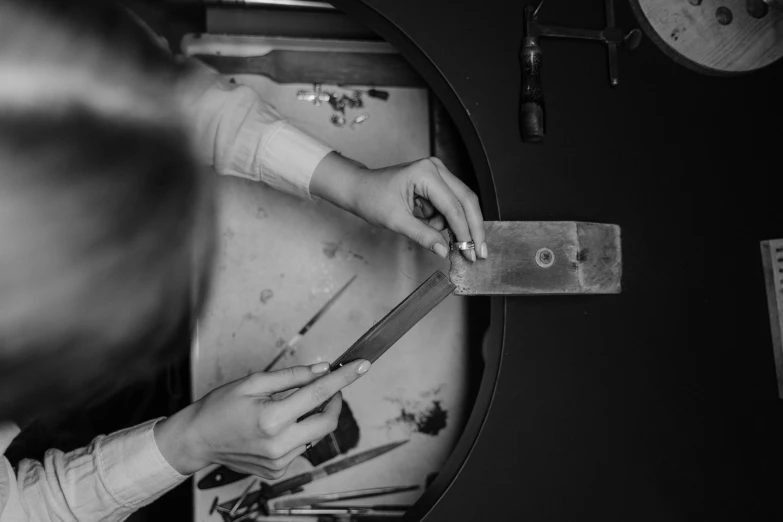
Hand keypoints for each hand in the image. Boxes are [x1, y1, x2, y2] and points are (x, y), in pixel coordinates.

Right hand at [154, 359, 370, 477]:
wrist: (197, 440)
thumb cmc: (219, 409)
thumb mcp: (253, 382)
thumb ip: (292, 377)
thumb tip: (321, 370)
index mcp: (272, 419)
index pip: (319, 393)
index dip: (343, 378)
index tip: (360, 366)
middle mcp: (278, 445)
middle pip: (328, 421)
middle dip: (336, 401)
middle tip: (330, 387)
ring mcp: (279, 462)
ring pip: (315, 435)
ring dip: (313, 416)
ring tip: (291, 405)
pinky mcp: (277, 471)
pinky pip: (301, 447)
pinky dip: (299, 432)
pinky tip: (279, 426)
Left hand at [310, 153, 485, 261]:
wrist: (359, 188)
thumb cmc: (372, 198)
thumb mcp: (396, 221)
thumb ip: (423, 236)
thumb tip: (444, 251)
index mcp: (425, 173)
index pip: (453, 206)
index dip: (464, 232)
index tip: (471, 252)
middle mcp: (436, 168)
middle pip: (466, 201)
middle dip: (472, 229)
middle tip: (479, 252)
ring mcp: (438, 173)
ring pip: (461, 203)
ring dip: (456, 225)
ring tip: (440, 237)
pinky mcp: (437, 182)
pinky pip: (451, 204)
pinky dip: (446, 220)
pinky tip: (432, 227)